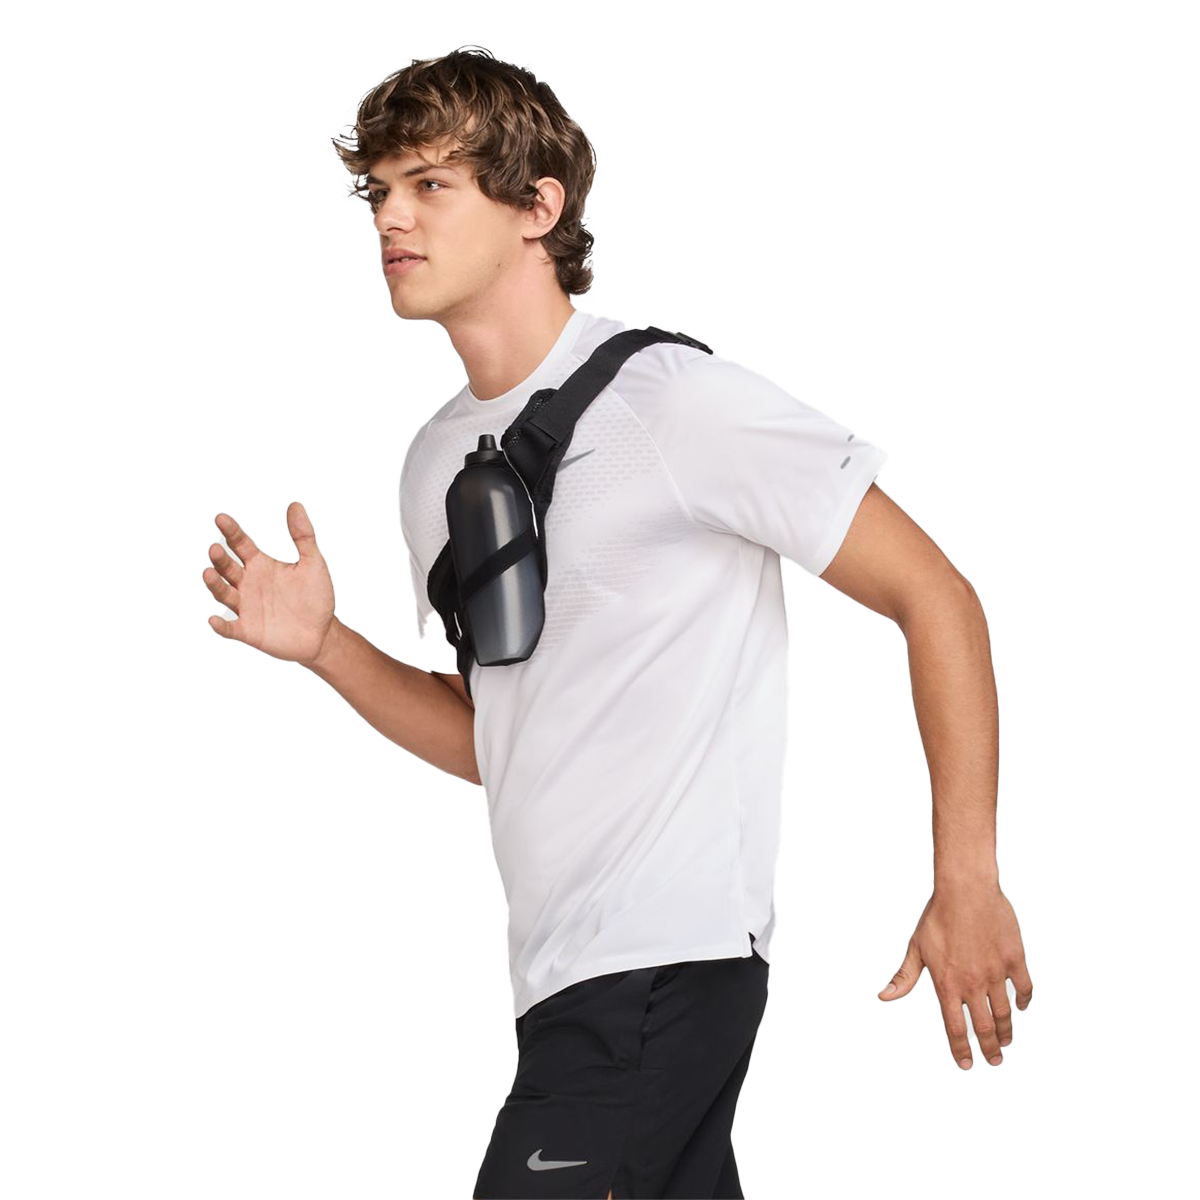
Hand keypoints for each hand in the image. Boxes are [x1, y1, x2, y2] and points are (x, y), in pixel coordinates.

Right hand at [203, 501, 336, 665]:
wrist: (321, 633)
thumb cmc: (315, 597)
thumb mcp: (313, 563)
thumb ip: (303, 536)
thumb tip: (295, 504)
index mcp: (261, 564)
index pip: (240, 544)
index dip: (231, 531)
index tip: (220, 518)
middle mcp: (248, 584)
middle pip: (227, 567)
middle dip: (219, 558)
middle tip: (215, 548)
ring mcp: (246, 607)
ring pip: (224, 594)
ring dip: (214, 584)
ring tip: (208, 572)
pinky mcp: (248, 631)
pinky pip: (230, 628)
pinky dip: (221, 625)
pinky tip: (214, 620)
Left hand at [877, 883, 1032, 1070]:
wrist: (965, 889)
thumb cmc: (938, 916)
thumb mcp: (916, 948)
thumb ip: (904, 977)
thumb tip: (884, 997)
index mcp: (947, 984)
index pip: (954, 1028)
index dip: (961, 1050)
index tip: (966, 1065)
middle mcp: (973, 984)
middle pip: (983, 1028)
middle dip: (988, 1049)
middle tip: (993, 1060)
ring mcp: (996, 973)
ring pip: (1004, 1013)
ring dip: (1006, 1031)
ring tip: (1006, 1042)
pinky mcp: (1014, 959)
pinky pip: (1025, 988)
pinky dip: (1025, 1002)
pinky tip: (1022, 1007)